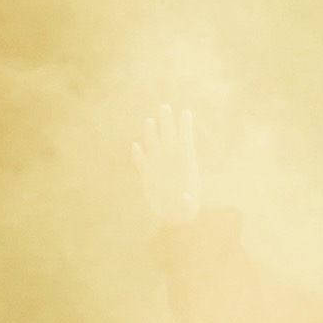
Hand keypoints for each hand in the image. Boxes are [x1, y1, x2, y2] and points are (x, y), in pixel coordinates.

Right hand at [133, 102, 207, 227]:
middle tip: (165, 107)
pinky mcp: (147, 175)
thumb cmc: (186, 209)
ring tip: (149, 121)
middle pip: (168, 136)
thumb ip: (186, 201)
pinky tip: (135, 147)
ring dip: (150, 133)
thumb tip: (185, 197)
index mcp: (186, 163)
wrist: (175, 215)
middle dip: (166, 122)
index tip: (186, 112)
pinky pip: (141, 161)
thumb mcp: (187, 207)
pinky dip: (137, 155)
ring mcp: (159, 166)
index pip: (185, 140)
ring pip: (153, 144)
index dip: (185, 126)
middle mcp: (171, 160)